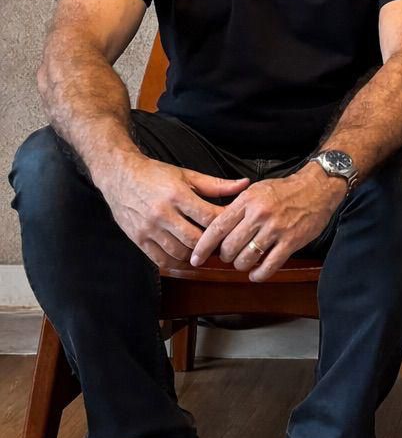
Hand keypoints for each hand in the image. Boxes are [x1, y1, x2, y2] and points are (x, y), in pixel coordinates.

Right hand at [96, 157, 249, 269]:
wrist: (120, 176)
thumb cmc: (156, 174)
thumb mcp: (187, 175)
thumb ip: (217, 184)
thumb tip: (245, 184)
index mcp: (177, 195)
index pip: (208, 217)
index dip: (224, 225)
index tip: (234, 227)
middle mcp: (162, 213)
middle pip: (195, 239)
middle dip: (211, 244)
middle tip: (223, 245)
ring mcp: (149, 228)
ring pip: (179, 252)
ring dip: (195, 255)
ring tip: (206, 251)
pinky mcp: (138, 239)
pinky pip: (161, 259)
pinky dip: (177, 262)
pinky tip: (186, 258)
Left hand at [190, 164, 346, 281]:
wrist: (317, 188)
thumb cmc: (285, 190)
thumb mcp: (256, 190)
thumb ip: (237, 207)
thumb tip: (217, 227)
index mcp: (247, 201)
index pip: (217, 228)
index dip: (203, 246)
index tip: (196, 258)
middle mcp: (259, 215)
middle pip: (230, 247)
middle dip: (225, 257)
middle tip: (230, 256)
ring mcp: (275, 230)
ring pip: (247, 258)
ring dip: (242, 265)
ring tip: (244, 262)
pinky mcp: (291, 242)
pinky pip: (269, 265)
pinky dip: (259, 274)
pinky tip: (256, 273)